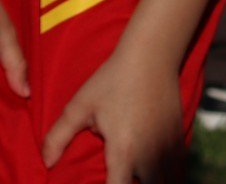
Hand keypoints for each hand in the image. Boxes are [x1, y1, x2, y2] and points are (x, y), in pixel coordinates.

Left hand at [41, 47, 186, 183]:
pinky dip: (168, 175)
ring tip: (138, 178)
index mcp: (124, 151)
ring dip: (151, 183)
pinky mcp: (179, 137)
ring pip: (167, 181)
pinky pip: (178, 169)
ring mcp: (168, 146)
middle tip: (118, 178)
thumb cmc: (113, 79)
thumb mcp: (80, 106)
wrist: (152, 55)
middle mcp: (150, 155)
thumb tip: (46, 162)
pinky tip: (157, 174)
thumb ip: (58, 136)